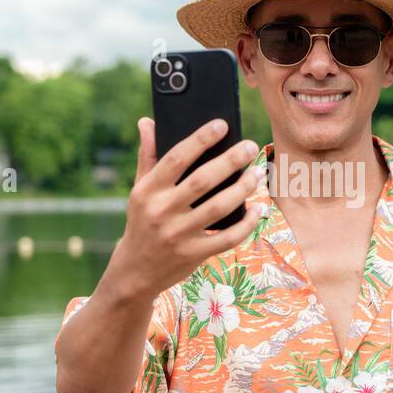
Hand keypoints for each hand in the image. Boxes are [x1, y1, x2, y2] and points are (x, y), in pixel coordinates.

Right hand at [109, 117, 264, 300]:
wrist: (135, 271)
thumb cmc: (142, 221)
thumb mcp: (139, 190)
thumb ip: (147, 156)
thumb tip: (147, 121)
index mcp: (148, 191)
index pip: (176, 158)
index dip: (200, 139)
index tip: (222, 124)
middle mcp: (162, 211)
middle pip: (203, 180)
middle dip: (230, 161)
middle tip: (249, 147)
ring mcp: (178, 235)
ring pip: (219, 207)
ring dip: (243, 188)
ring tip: (256, 173)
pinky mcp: (193, 254)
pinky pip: (228, 238)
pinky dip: (247, 224)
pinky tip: (258, 209)